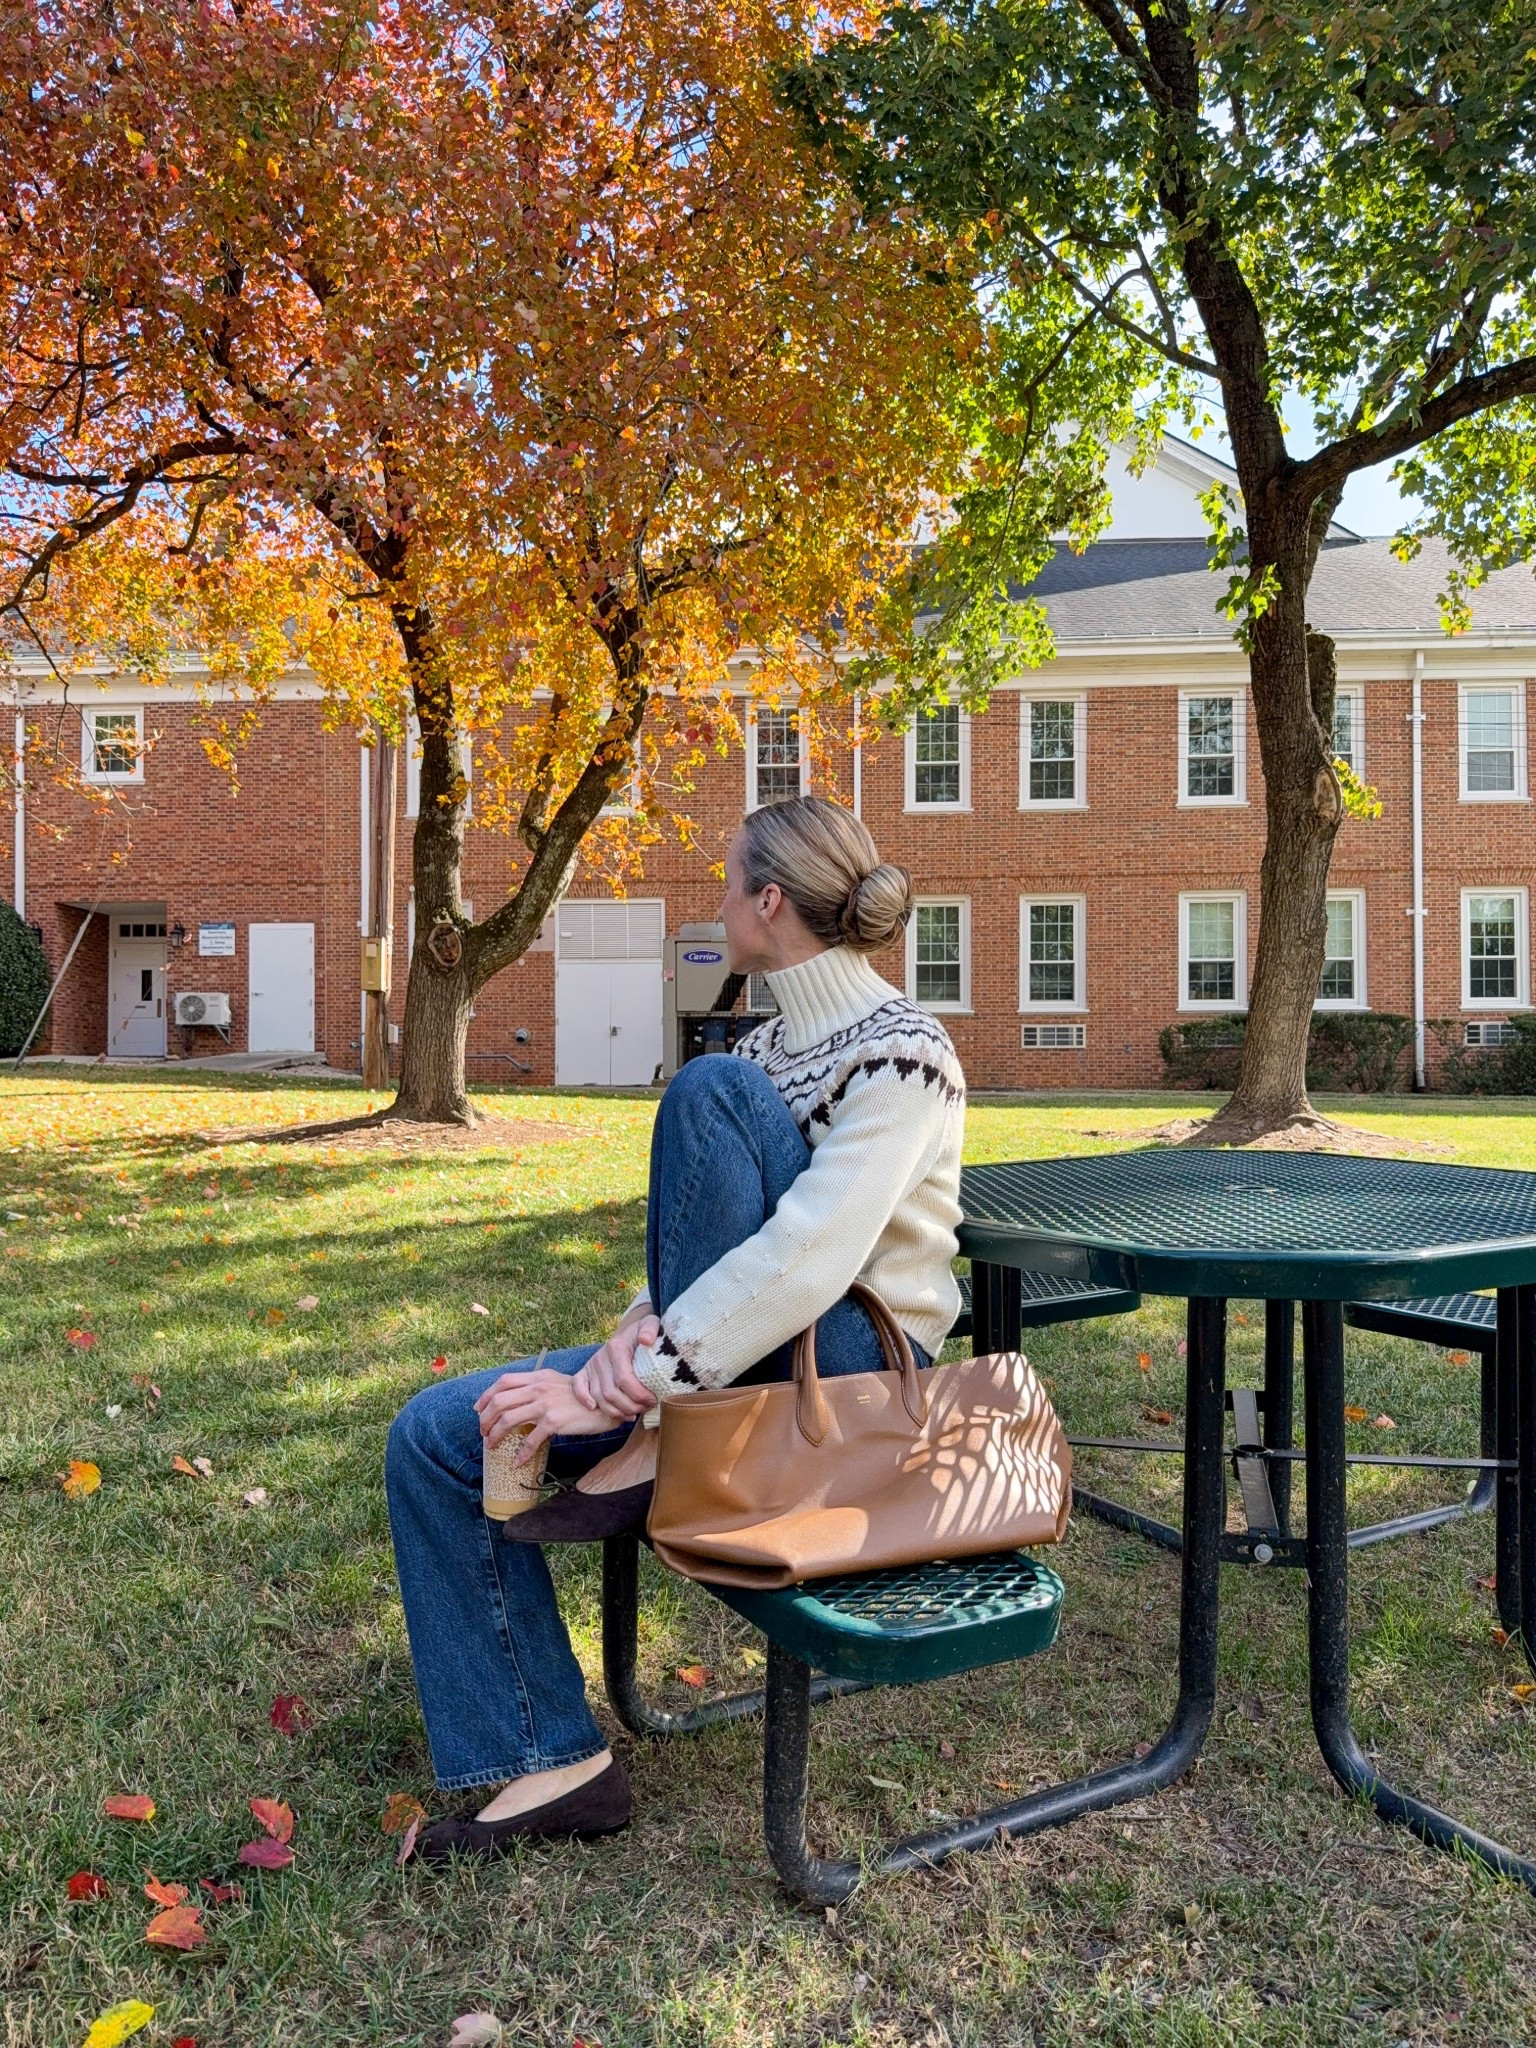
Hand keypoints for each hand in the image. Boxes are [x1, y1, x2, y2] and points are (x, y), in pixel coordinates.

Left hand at [474, 1368, 622, 1456]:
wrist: (604, 1405)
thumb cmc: (582, 1397)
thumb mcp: (557, 1383)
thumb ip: (538, 1387)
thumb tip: (517, 1400)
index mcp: (538, 1377)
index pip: (504, 1381)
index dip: (486, 1395)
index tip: (478, 1409)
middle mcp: (539, 1388)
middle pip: (500, 1401)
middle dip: (486, 1418)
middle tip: (483, 1431)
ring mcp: (545, 1404)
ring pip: (508, 1420)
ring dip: (495, 1435)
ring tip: (492, 1445)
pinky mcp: (553, 1422)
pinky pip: (529, 1441)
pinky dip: (520, 1454)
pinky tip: (517, 1462)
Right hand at [572, 1313, 661, 1421]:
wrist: (629, 1332)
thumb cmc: (642, 1332)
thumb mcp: (651, 1324)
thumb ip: (650, 1330)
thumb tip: (645, 1340)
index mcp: (616, 1347)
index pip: (625, 1379)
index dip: (639, 1395)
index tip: (653, 1399)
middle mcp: (600, 1357)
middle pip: (611, 1392)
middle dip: (630, 1406)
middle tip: (645, 1408)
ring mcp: (591, 1365)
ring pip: (598, 1397)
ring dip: (616, 1410)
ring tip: (633, 1413)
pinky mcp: (585, 1371)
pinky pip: (578, 1387)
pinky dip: (584, 1399)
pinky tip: (595, 1409)